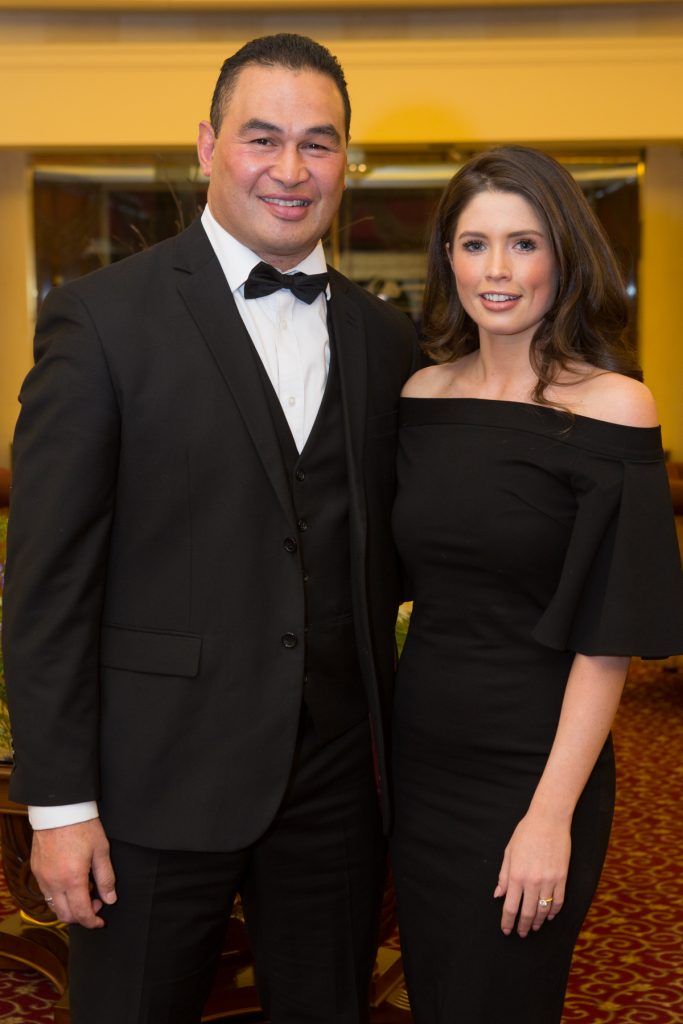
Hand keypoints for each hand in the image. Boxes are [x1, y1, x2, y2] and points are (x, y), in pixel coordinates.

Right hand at [31, 818, 116, 928]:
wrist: (59, 809)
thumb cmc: (83, 827)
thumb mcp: (101, 851)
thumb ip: (106, 878)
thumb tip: (110, 899)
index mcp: (73, 879)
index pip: (81, 913)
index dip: (92, 922)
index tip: (101, 921)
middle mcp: (54, 882)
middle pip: (65, 915)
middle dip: (81, 916)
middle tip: (95, 903)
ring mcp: (42, 877)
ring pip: (53, 906)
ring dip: (69, 907)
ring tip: (84, 891)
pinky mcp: (36, 870)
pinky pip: (46, 892)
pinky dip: (59, 896)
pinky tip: (70, 883)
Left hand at [493, 811, 569, 937]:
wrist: (549, 820)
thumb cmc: (526, 833)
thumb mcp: (509, 852)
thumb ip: (503, 876)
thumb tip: (498, 895)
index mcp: (516, 875)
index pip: (510, 907)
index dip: (507, 922)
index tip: (506, 930)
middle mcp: (532, 881)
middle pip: (527, 913)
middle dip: (522, 926)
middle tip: (520, 933)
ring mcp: (549, 881)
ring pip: (543, 910)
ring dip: (538, 922)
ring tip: (534, 927)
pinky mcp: (562, 878)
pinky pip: (558, 901)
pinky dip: (553, 912)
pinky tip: (549, 916)